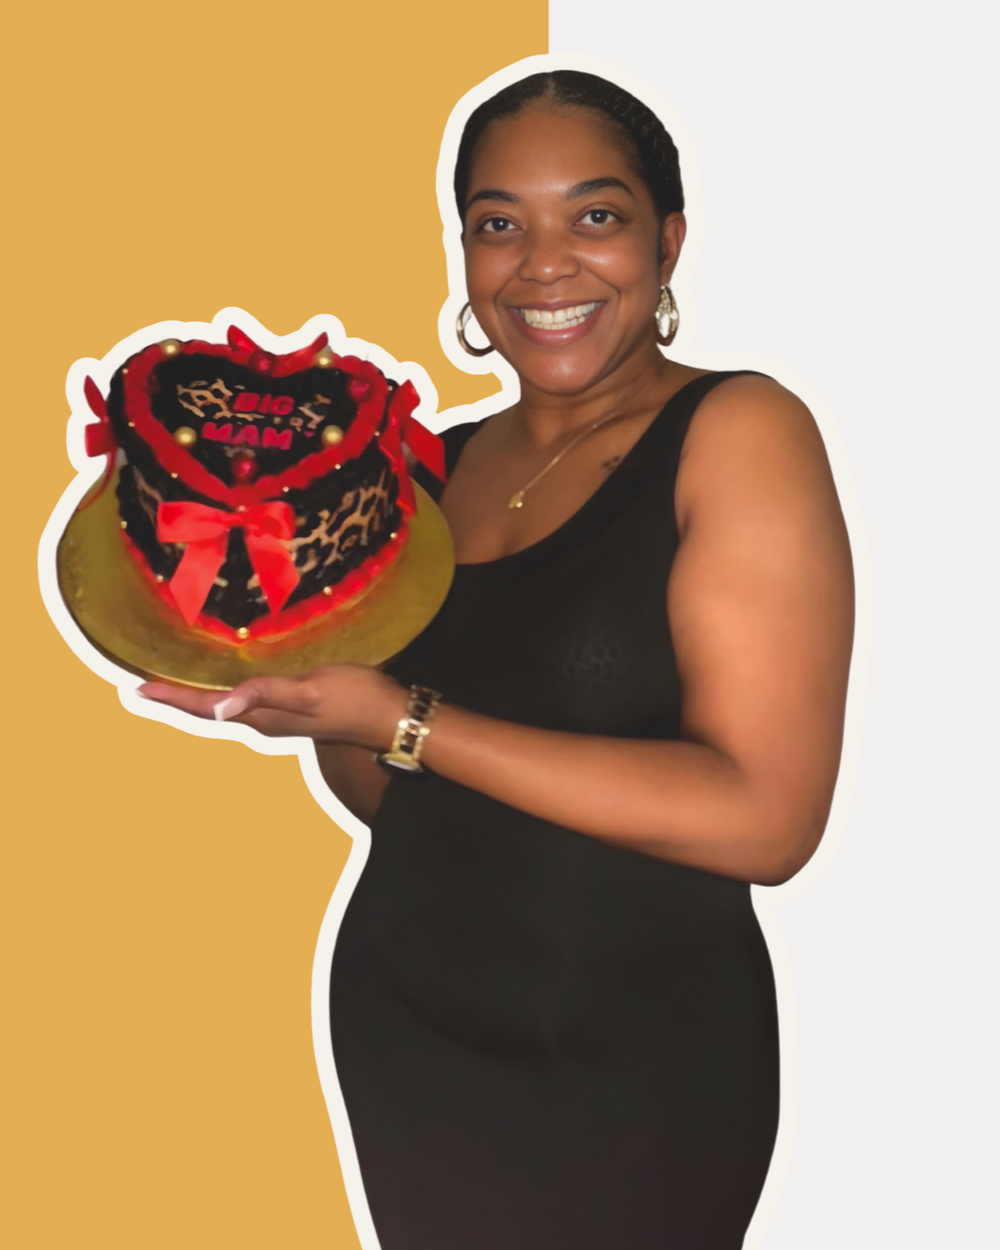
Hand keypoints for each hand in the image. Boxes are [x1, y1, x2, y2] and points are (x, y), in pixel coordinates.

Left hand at [138, 664, 407, 747]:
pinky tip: (222, 681)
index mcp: (263, 717)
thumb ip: (268, 694)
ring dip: (196, 695)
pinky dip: (222, 691)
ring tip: (171, 682)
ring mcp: (276, 716)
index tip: (138, 687)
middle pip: (209, 709)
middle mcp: (263, 720)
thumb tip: (221, 707)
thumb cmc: (355, 699)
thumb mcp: (312, 691)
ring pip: (224, 706)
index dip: (172, 697)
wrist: (390, 717)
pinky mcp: (289, 707)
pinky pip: (244, 699)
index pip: (207, 707)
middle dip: (176, 697)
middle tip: (143, 683)